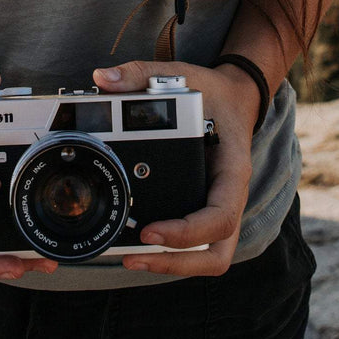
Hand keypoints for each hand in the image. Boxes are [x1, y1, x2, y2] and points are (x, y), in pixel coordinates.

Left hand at [91, 60, 258, 276]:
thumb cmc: (213, 92)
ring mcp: (219, 207)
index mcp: (232, 170)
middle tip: (134, 258)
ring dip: (173, 265)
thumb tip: (102, 78)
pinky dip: (172, 254)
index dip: (187, 233)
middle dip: (177, 264)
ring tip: (130, 260)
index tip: (149, 232)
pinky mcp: (205, 210)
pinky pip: (196, 245)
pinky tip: (139, 248)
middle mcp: (229, 196)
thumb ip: (142, 73)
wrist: (236, 97)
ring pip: (209, 257)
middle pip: (217, 253)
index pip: (221, 217)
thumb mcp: (183, 75)